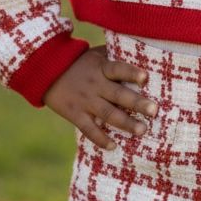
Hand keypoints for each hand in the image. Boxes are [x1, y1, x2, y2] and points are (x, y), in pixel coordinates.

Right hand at [42, 45, 157, 149]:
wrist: (46, 71)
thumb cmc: (80, 62)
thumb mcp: (96, 54)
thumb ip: (115, 56)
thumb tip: (143, 56)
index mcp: (101, 68)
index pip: (118, 69)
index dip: (131, 73)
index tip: (146, 77)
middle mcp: (95, 85)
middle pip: (118, 94)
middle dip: (137, 103)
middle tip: (154, 110)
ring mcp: (85, 101)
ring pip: (107, 114)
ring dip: (126, 123)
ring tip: (142, 130)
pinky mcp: (75, 114)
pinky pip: (88, 129)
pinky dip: (100, 139)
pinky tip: (113, 146)